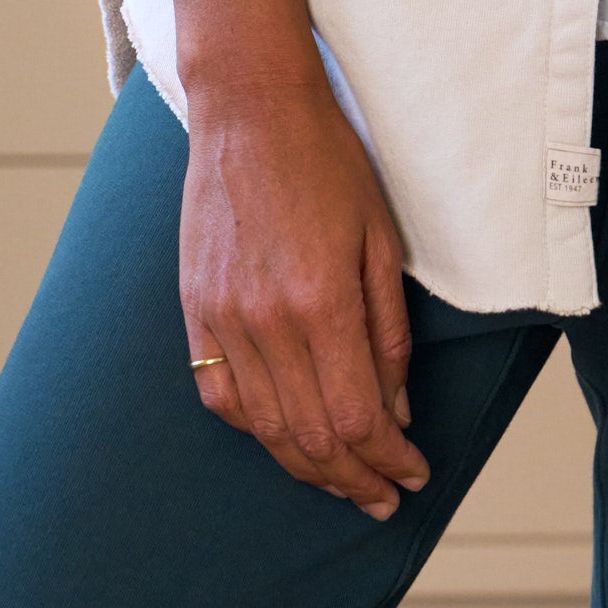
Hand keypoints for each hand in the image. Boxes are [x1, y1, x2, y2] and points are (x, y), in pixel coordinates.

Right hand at [180, 66, 429, 516]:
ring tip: (344, 482)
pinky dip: (257, 431)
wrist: (250, 111)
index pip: (357, 416)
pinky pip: (221, 399)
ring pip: (264, 430)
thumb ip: (388, 332)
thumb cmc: (328, 163)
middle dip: (354, 479)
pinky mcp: (195, 312)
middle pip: (311, 438)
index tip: (412, 475)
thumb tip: (395, 410)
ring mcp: (222, 320)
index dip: (388, 460)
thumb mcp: (381, 239)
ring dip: (308, 469)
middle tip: (385, 497)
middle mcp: (266, 322)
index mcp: (321, 301)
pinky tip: (286, 438)